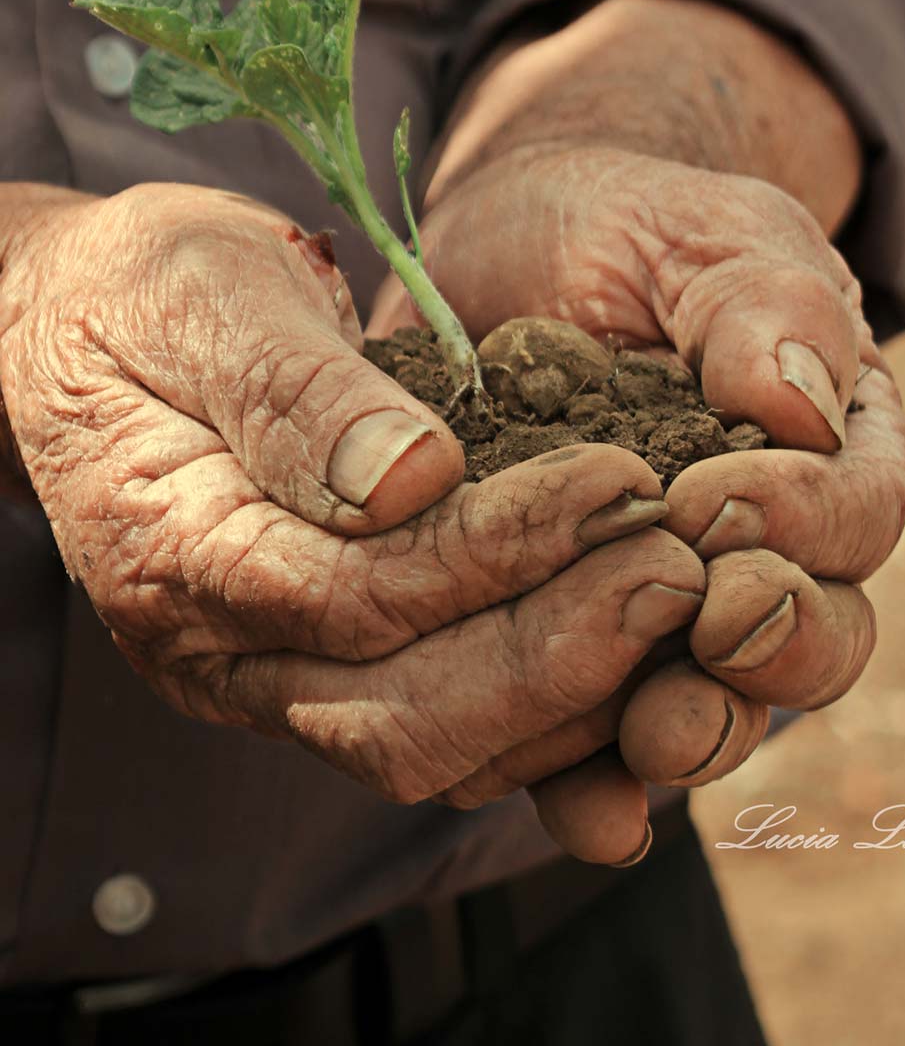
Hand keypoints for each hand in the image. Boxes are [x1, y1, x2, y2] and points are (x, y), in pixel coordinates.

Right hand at [0, 182, 706, 861]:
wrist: (83, 334)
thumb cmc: (144, 295)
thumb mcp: (206, 295)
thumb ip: (294, 392)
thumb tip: (412, 481)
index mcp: (173, 551)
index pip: (356, 595)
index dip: (498, 552)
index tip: (620, 482)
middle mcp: (215, 653)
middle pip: (404, 718)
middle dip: (557, 654)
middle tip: (680, 569)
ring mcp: (266, 678)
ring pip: (434, 750)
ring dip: (568, 699)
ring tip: (680, 600)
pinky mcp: (318, 671)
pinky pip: (442, 727)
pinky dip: (542, 709)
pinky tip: (632, 651)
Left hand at [369, 143, 904, 853]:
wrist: (501, 255)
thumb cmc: (617, 229)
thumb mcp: (700, 233)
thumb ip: (766, 303)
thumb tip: (804, 406)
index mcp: (825, 446)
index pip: (857, 513)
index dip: (803, 523)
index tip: (712, 498)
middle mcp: (767, 547)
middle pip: (816, 638)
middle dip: (772, 648)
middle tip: (709, 623)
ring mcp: (667, 608)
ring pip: (720, 707)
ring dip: (695, 731)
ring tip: (650, 734)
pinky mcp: (568, 644)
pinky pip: (596, 740)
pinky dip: (598, 786)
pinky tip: (585, 809)